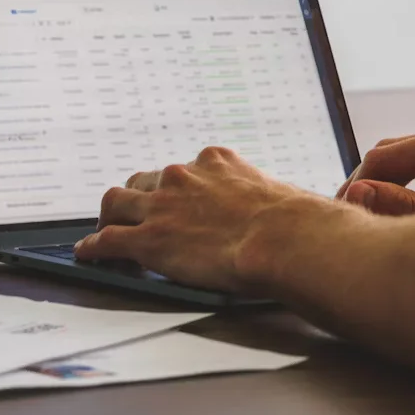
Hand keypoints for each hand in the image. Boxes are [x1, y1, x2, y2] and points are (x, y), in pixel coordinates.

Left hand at [73, 146, 324, 292]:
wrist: (283, 239)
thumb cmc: (297, 223)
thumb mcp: (286, 195)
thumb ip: (278, 198)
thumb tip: (326, 199)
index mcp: (215, 161)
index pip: (183, 170)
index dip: (176, 188)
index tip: (177, 199)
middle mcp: (183, 175)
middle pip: (144, 181)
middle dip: (139, 197)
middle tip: (137, 214)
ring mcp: (161, 206)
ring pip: (117, 203)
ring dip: (110, 216)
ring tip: (104, 230)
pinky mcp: (148, 239)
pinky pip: (108, 240)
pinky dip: (93, 246)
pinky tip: (87, 253)